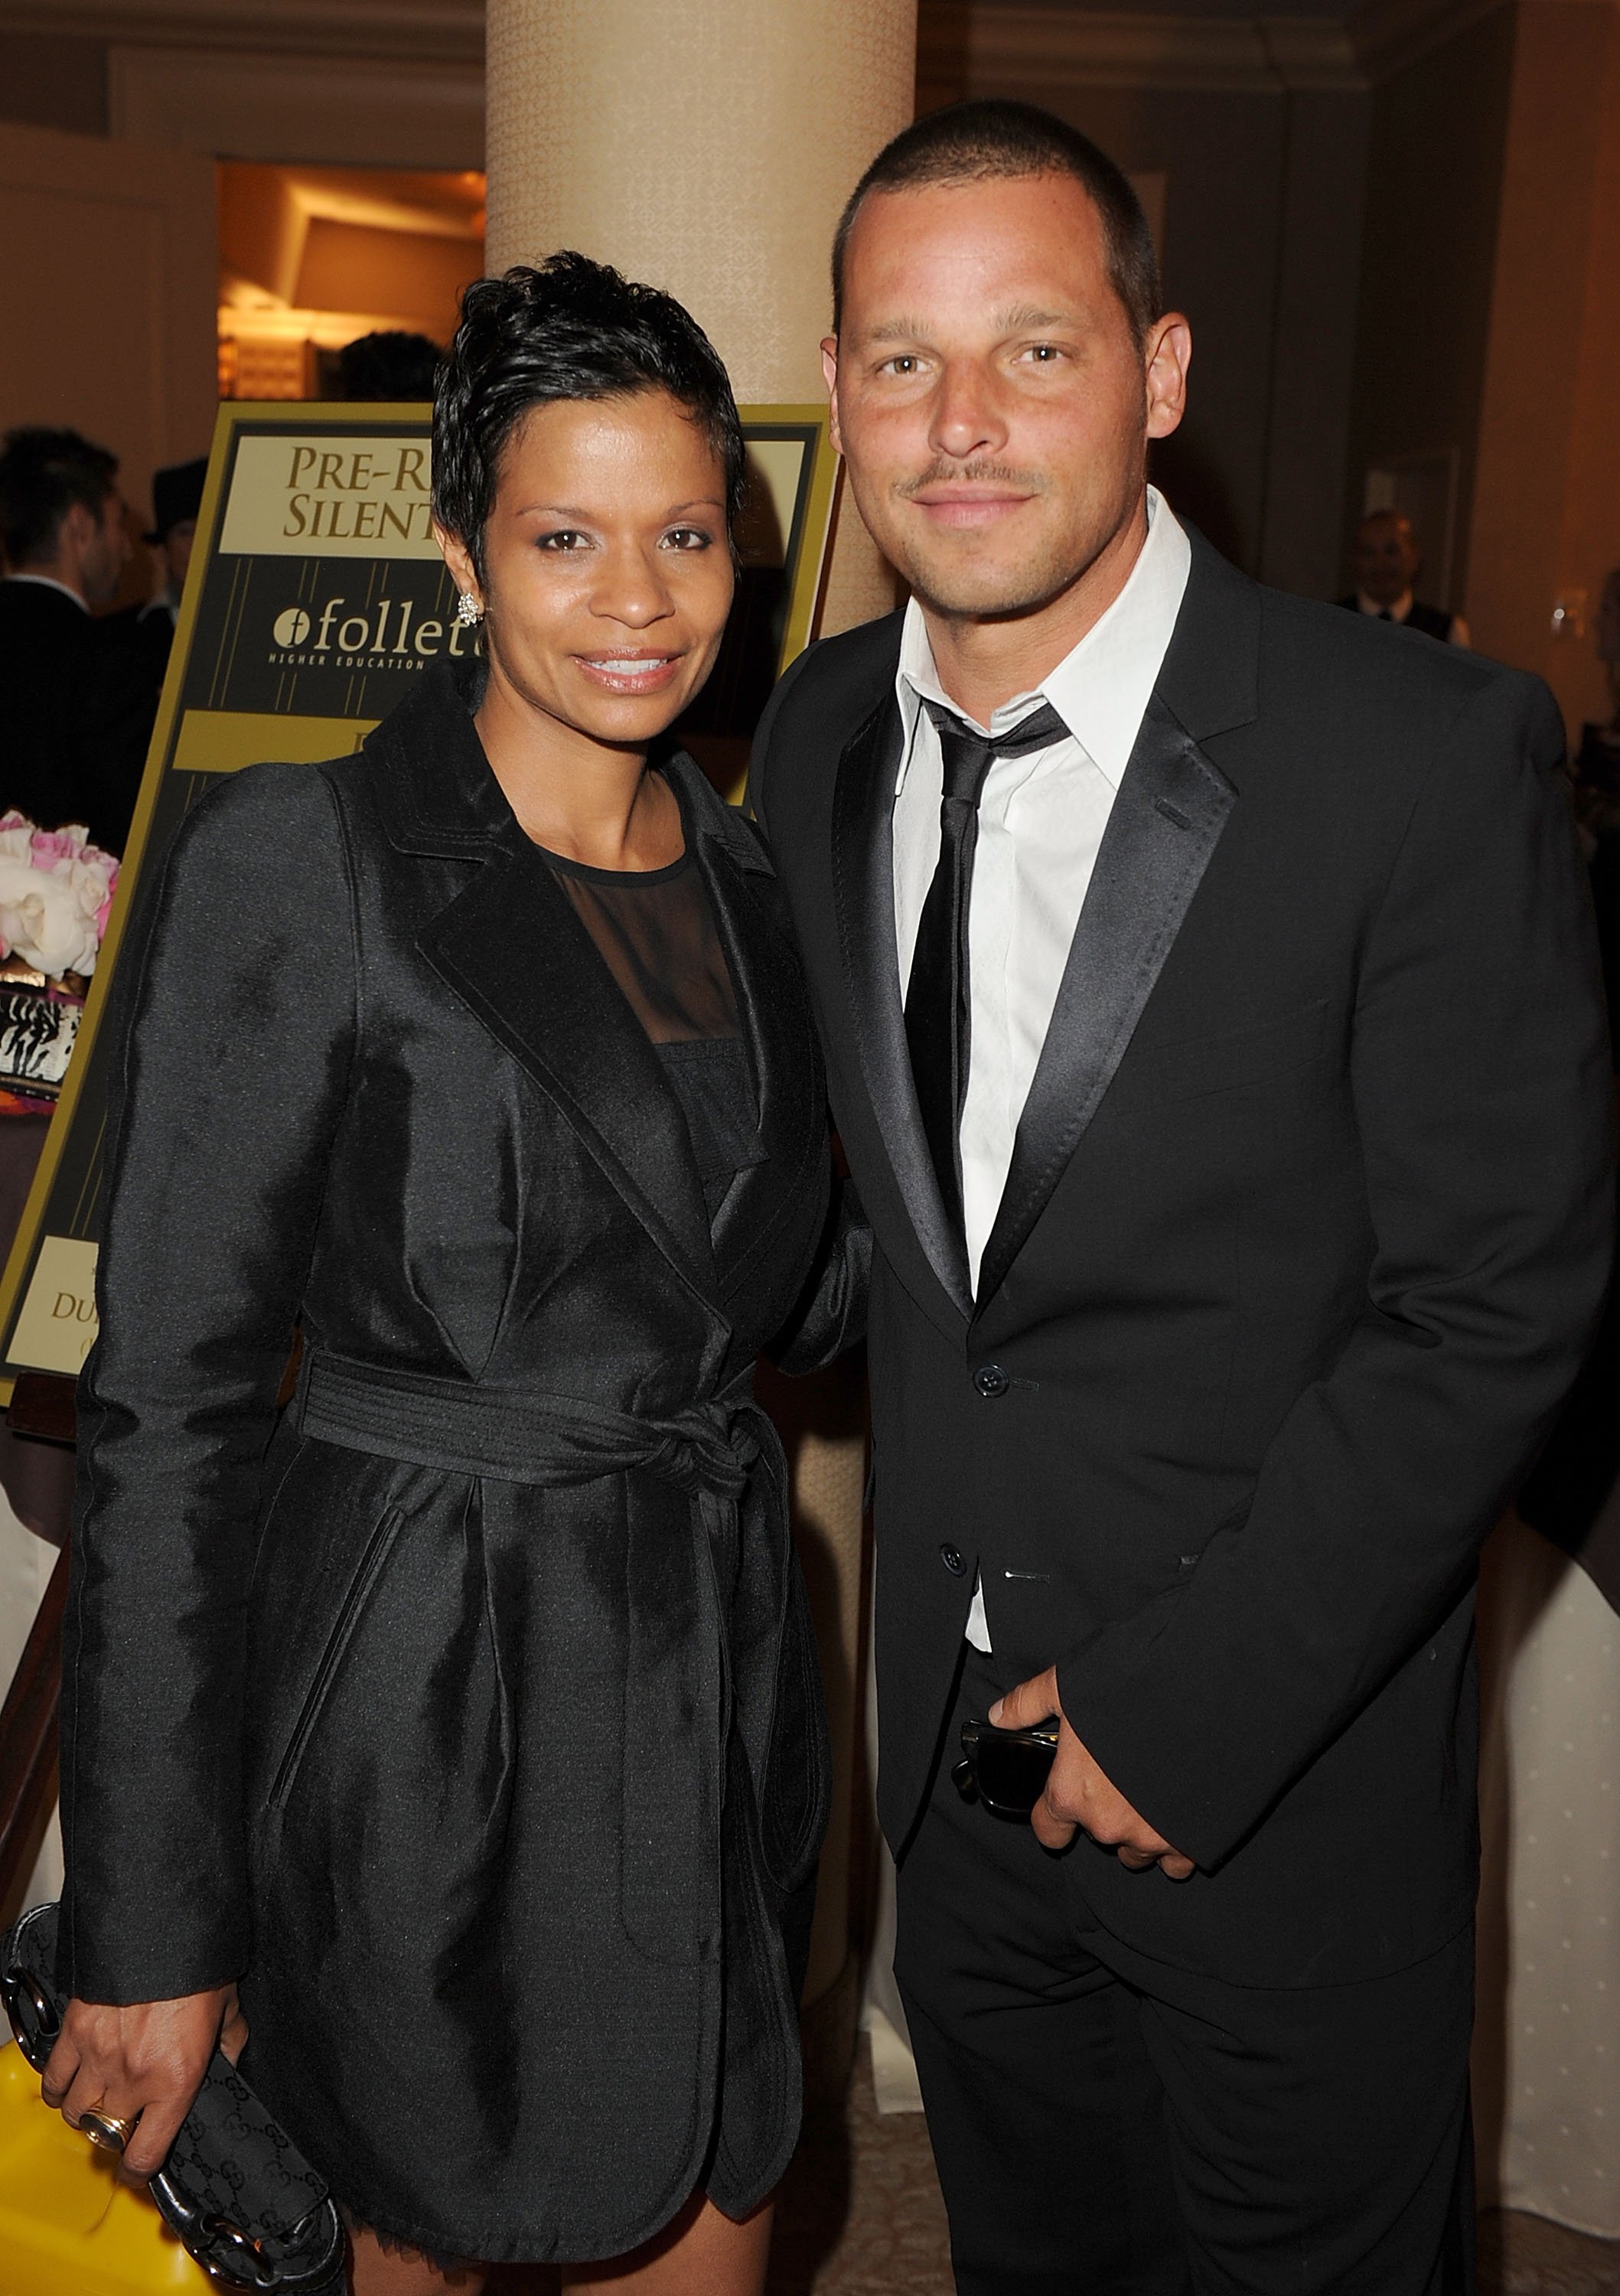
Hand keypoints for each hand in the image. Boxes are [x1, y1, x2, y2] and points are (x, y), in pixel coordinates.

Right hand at [40, 1983, 247, 2183]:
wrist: (164, 1927)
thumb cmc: (200, 1966)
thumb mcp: (229, 2010)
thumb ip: (229, 2045)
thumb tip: (228, 2064)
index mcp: (176, 2080)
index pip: (145, 2154)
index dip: (139, 2171)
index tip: (138, 2169)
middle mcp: (134, 2078)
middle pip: (105, 2136)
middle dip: (113, 2136)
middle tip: (123, 2123)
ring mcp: (99, 2057)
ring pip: (73, 2113)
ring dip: (83, 2114)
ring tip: (97, 2102)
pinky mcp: (75, 2034)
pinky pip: (53, 2079)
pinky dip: (57, 2088)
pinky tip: (70, 2083)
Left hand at [991, 1667, 1195, 1878]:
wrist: (1207, 1699)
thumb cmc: (1132, 1688)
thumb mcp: (1068, 1684)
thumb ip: (1029, 1703)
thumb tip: (1000, 1715)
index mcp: (1073, 1793)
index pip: (1048, 1830)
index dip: (1052, 1816)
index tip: (1063, 1801)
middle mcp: (1108, 1825)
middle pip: (1096, 1834)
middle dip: (1105, 1809)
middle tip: (1120, 1772)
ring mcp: (1152, 1838)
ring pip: (1136, 1850)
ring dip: (1138, 1827)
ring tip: (1151, 1788)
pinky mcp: (1191, 1843)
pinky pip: (1175, 1861)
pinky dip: (1174, 1841)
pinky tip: (1178, 1808)